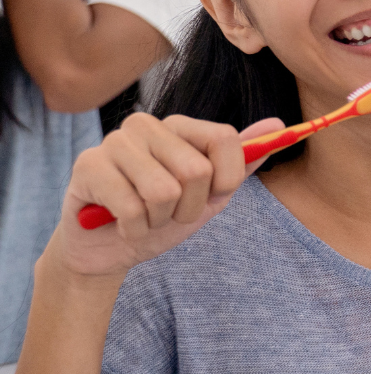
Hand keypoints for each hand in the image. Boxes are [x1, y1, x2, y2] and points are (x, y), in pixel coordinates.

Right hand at [55, 112, 283, 277]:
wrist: (108, 249)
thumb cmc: (161, 216)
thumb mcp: (211, 194)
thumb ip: (242, 160)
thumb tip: (278, 123)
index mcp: (179, 127)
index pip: (225, 138)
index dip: (225, 181)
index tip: (210, 196)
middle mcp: (146, 124)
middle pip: (197, 170)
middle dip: (189, 208)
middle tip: (168, 212)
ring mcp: (114, 142)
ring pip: (163, 191)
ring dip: (159, 220)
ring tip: (144, 216)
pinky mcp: (88, 166)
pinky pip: (131, 207)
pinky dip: (134, 229)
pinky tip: (120, 223)